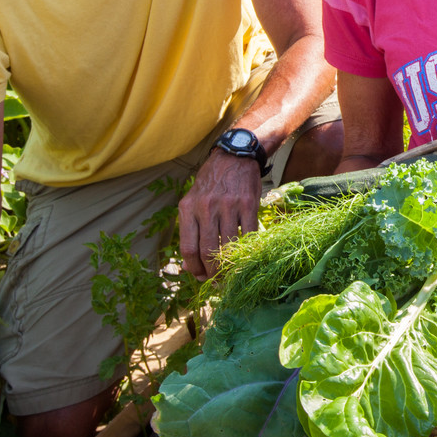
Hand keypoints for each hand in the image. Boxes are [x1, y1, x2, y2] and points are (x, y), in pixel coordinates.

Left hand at [178, 149, 262, 278]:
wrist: (235, 155)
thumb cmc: (211, 182)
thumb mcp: (192, 201)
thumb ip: (190, 230)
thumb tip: (189, 266)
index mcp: (188, 208)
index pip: (188, 248)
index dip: (194, 268)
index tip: (199, 277)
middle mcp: (206, 207)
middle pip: (208, 252)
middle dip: (212, 272)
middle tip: (215, 280)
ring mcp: (228, 205)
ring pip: (228, 247)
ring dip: (229, 265)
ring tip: (229, 272)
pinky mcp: (248, 204)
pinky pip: (248, 235)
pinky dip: (247, 249)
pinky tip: (245, 254)